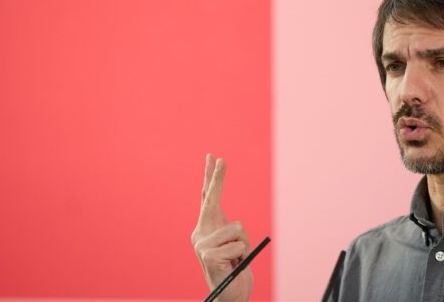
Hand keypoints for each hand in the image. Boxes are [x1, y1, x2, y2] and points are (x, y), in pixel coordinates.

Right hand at [191, 154, 252, 301]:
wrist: (230, 294)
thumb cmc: (235, 268)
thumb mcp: (236, 244)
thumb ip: (231, 231)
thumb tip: (236, 224)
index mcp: (207, 227)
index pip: (207, 197)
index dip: (210, 176)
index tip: (213, 156)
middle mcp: (200, 233)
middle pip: (210, 200)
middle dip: (217, 179)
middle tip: (221, 158)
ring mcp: (201, 244)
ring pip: (236, 227)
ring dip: (244, 243)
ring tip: (237, 257)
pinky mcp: (207, 255)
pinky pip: (238, 244)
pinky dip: (241, 253)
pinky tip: (233, 263)